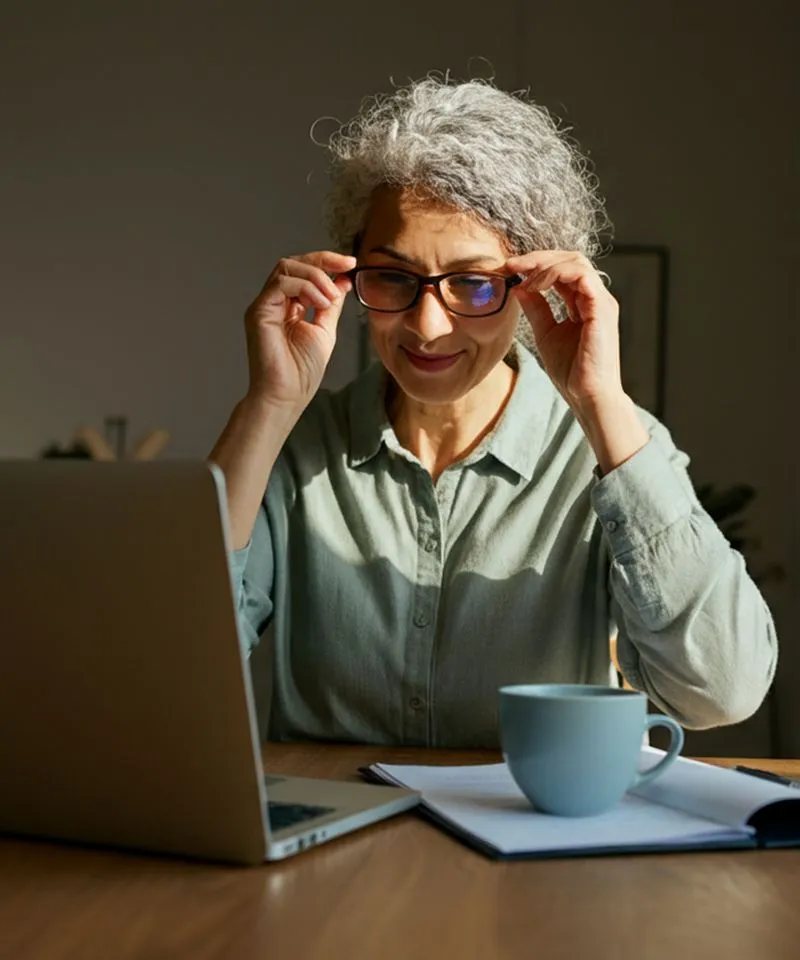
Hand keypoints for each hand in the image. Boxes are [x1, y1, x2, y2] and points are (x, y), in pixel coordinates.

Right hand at [244, 251, 355, 408]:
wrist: (287, 395)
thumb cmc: (302, 372)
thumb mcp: (325, 330)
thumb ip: (331, 305)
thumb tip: (342, 281)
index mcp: (288, 306)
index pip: (303, 271)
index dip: (326, 262)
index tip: (350, 263)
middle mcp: (273, 302)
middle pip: (293, 263)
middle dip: (322, 261)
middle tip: (346, 268)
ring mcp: (264, 306)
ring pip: (286, 268)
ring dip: (315, 277)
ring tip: (330, 299)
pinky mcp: (258, 311)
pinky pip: (280, 284)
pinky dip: (305, 287)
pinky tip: (319, 304)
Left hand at [507, 250, 648, 472]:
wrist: (587, 395)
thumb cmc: (572, 371)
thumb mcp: (546, 333)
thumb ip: (536, 308)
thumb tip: (519, 287)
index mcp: (585, 303)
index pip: (563, 269)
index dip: (536, 265)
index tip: (509, 269)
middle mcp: (595, 298)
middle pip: (570, 259)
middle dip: (538, 258)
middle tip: (511, 265)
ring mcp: (601, 301)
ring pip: (575, 261)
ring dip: (545, 265)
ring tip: (524, 278)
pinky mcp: (602, 308)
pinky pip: (581, 275)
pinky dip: (556, 274)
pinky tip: (537, 286)